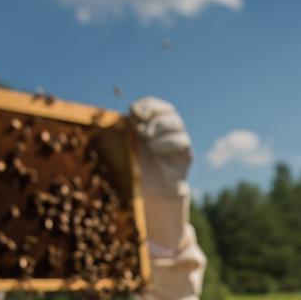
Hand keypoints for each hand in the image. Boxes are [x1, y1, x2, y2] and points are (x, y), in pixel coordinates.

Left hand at [129, 98, 192, 250]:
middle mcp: (168, 131)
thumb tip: (115, 114)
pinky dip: (167, 142)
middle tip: (140, 127)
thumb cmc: (133, 168)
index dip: (146, 105)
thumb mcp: (124, 147)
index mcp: (152, 124)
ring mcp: (179, 142)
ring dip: (160, 128)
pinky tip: (155, 149)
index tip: (132, 111)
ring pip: (177, 124)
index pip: (155, 106)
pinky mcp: (185, 156)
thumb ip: (123, 130)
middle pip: (169, 111)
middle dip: (153, 115)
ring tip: (147, 139)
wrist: (148, 194)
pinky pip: (181, 142)